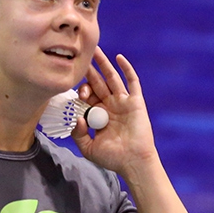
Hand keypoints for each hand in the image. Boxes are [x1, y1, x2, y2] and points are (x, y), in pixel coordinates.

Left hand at [72, 46, 156, 177]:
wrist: (133, 162)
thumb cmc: (112, 158)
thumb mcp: (88, 148)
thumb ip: (78, 134)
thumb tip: (77, 118)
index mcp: (98, 115)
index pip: (86, 97)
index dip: (81, 92)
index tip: (78, 94)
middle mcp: (110, 106)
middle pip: (97, 84)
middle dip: (88, 72)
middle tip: (78, 59)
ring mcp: (123, 103)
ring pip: (112, 78)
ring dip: (103, 64)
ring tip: (94, 50)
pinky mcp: (135, 102)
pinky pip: (132, 82)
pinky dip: (126, 69)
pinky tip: (119, 58)